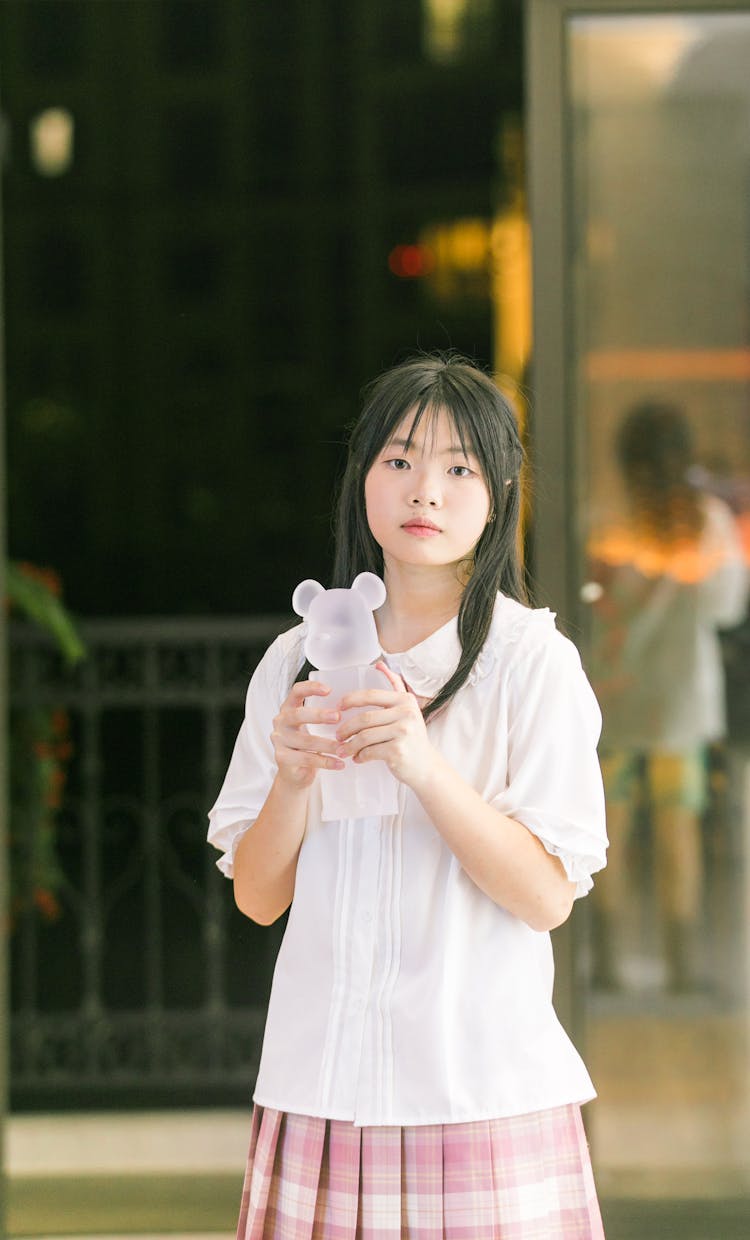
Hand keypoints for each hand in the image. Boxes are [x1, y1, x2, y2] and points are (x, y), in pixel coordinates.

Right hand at [271, 680, 344, 789]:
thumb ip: (325, 717)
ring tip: (345, 747)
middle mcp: (281, 722)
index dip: (310, 688)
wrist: (294, 772)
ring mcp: (279, 740)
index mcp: (288, 708)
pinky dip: (326, 761)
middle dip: (319, 715)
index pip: (296, 692)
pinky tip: (339, 763)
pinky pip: (306, 758)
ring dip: (328, 744)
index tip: (329, 690)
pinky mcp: (282, 757)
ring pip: (306, 740)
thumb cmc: (308, 745)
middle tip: (338, 717)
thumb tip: (353, 708)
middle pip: (298, 715)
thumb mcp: (313, 727)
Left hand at [335, 662, 438, 789]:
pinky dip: (360, 756)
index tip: (338, 708)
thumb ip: (395, 687)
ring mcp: (403, 732)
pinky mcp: (398, 751)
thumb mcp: (408, 710)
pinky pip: (369, 751)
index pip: (371, 695)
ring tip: (343, 750)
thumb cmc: (413, 738)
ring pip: (364, 736)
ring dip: (349, 745)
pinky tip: (358, 758)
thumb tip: (380, 664)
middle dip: (346, 728)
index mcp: (405, 701)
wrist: (427, 767)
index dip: (350, 700)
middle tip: (338, 736)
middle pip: (365, 718)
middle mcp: (406, 714)